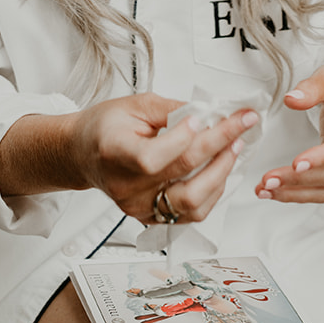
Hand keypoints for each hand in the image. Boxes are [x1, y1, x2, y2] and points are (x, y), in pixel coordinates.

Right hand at [71, 94, 258, 223]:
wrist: (83, 154)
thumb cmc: (104, 128)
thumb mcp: (133, 105)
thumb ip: (170, 109)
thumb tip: (207, 111)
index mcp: (114, 153)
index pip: (152, 157)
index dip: (182, 139)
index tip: (205, 117)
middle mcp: (126, 187)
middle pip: (180, 175)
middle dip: (218, 146)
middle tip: (240, 126)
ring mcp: (138, 206)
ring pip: (190, 203)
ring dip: (220, 174)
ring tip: (234, 148)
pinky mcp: (150, 217)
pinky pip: (189, 214)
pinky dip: (211, 193)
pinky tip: (220, 171)